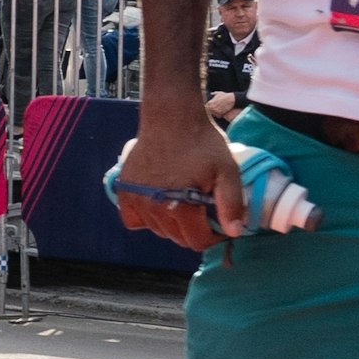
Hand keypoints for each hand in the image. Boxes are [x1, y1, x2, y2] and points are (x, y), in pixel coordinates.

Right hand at [113, 112, 247, 249]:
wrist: (171, 117)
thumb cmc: (202, 142)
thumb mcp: (227, 170)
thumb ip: (232, 204)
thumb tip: (234, 233)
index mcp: (181, 206)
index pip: (197, 241)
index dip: (214, 236)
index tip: (219, 222)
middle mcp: (154, 208)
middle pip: (177, 238)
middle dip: (194, 230)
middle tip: (203, 209)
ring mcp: (135, 200)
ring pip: (157, 230)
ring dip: (172, 224)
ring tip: (183, 202)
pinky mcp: (124, 191)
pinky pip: (133, 220)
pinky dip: (146, 218)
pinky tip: (159, 204)